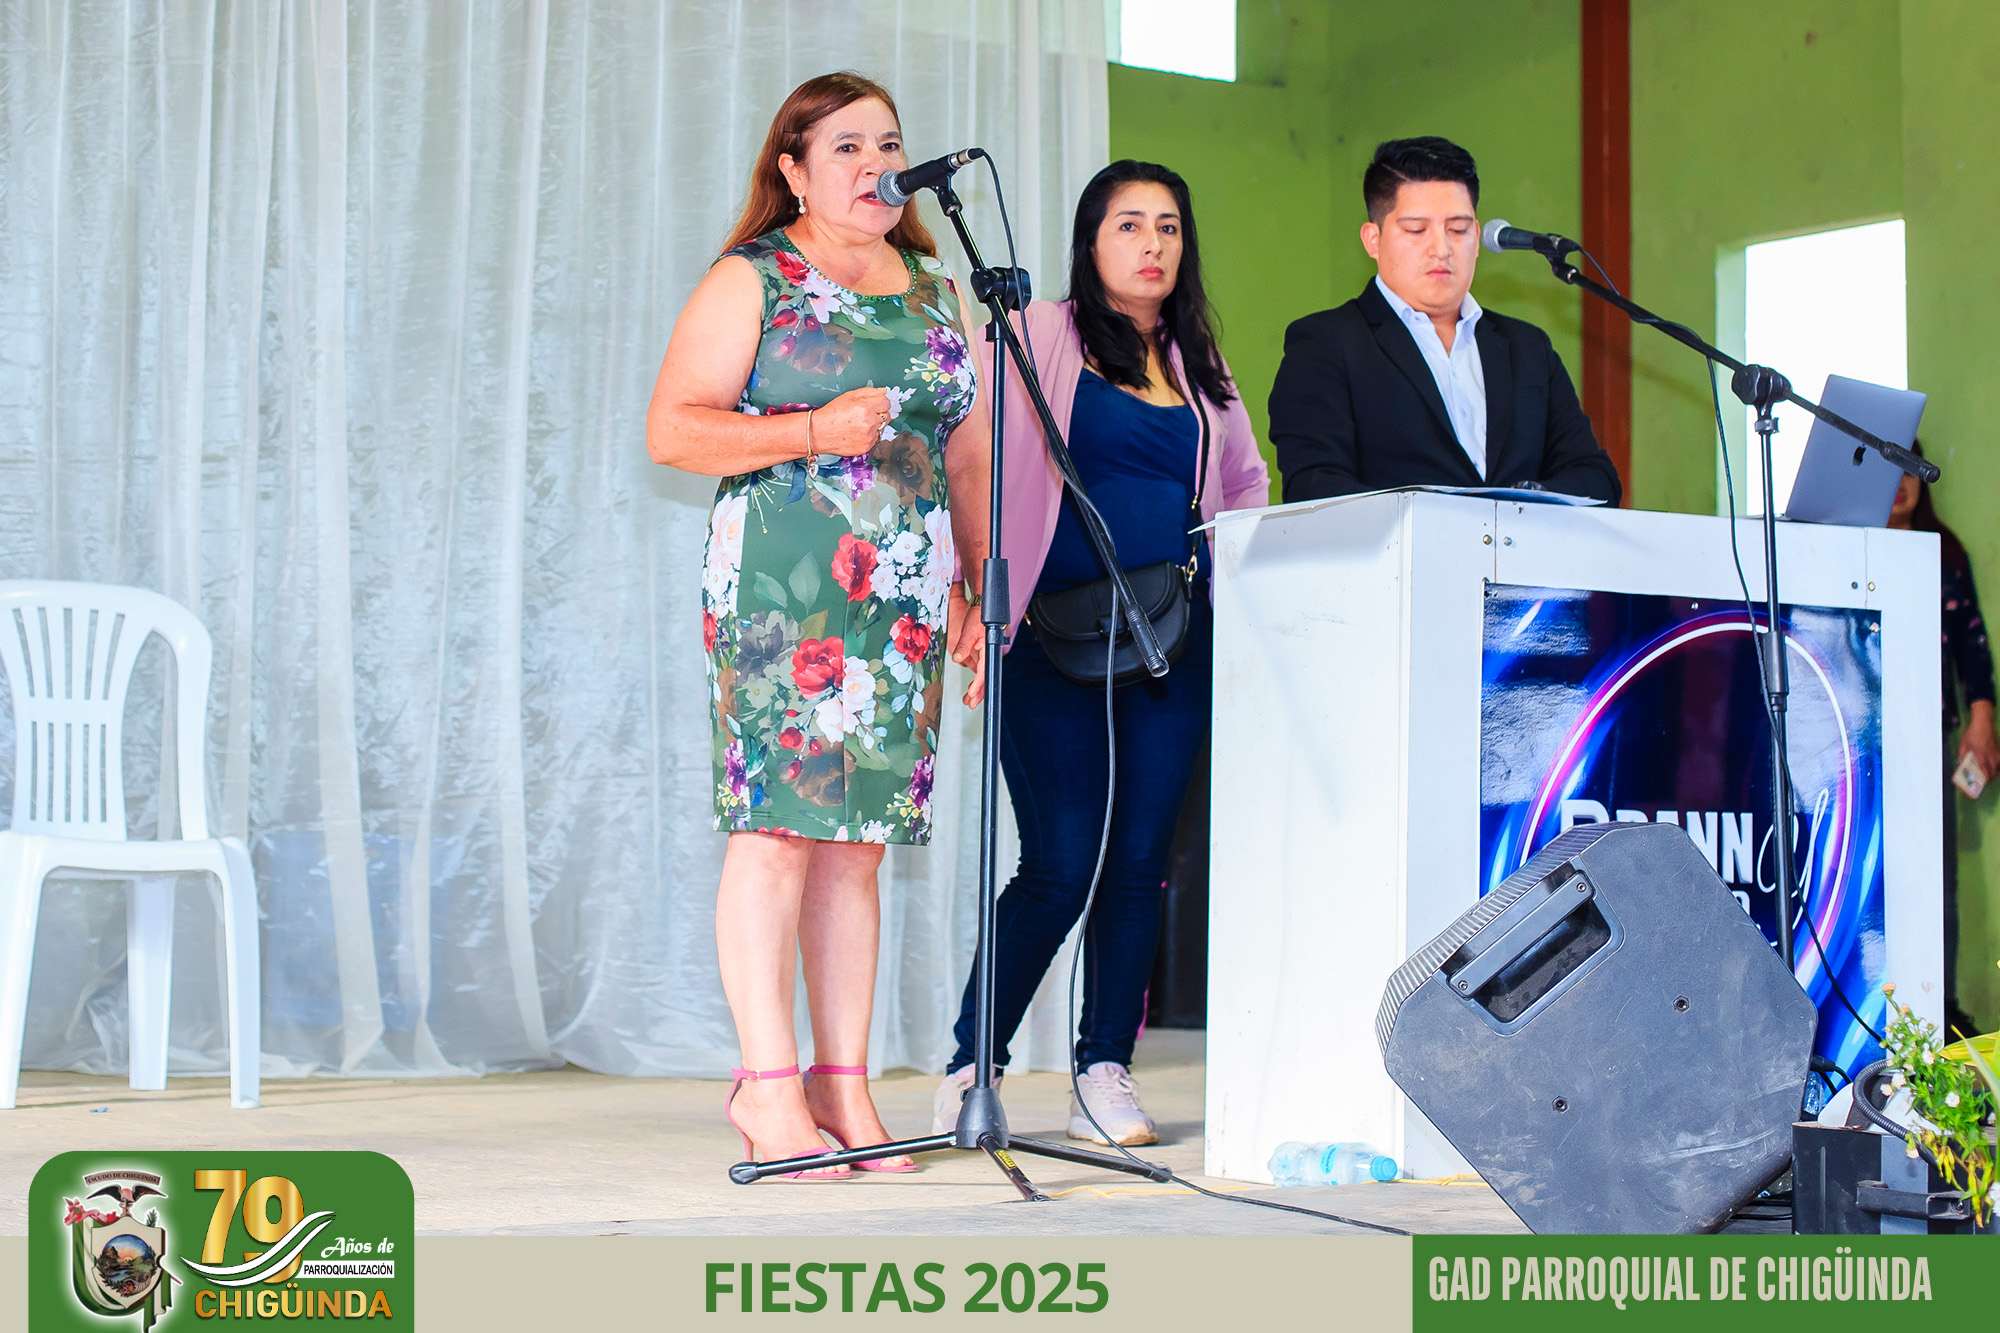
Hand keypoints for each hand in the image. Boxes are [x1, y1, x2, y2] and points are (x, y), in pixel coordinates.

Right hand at [812, 387, 891, 457]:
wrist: (819, 433)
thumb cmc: (832, 414)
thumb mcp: (849, 396)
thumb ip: (869, 392)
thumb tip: (884, 392)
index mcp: (866, 408)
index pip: (886, 403)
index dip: (880, 402)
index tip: (875, 404)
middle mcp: (869, 423)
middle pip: (887, 416)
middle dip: (879, 414)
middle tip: (865, 414)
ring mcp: (868, 437)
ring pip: (881, 428)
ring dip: (874, 426)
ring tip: (859, 424)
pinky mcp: (866, 447)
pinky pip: (875, 439)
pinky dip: (869, 436)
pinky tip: (857, 433)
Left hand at [948, 583, 986, 707]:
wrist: (981, 602)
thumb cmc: (978, 613)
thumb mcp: (970, 628)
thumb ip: (964, 645)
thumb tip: (958, 659)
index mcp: (989, 648)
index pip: (984, 670)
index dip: (978, 684)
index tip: (972, 693)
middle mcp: (988, 652)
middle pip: (985, 676)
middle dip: (979, 692)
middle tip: (970, 703)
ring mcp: (984, 652)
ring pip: (982, 674)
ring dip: (977, 688)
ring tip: (969, 700)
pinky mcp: (980, 650)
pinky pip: (979, 668)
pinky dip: (975, 679)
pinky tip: (971, 688)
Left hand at [1960, 700, 1999, 791]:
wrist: (1984, 722)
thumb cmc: (1972, 733)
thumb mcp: (1964, 743)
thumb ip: (1963, 754)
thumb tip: (1961, 763)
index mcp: (1980, 754)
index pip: (1984, 769)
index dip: (1984, 778)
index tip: (1982, 783)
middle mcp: (1989, 755)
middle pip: (1992, 771)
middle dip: (1989, 779)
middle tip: (1984, 782)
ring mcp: (1995, 752)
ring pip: (1998, 767)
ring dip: (1994, 773)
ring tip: (1989, 776)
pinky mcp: (1998, 749)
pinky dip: (1998, 766)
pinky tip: (1995, 767)